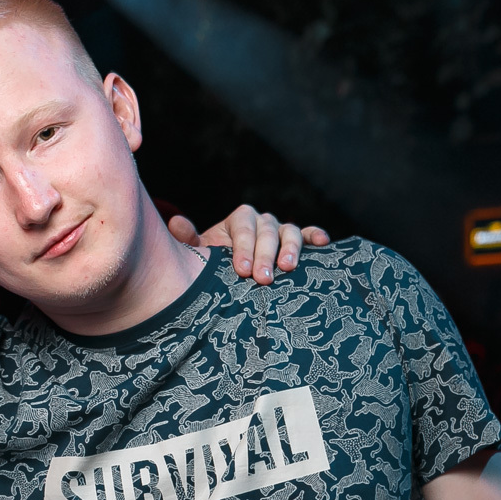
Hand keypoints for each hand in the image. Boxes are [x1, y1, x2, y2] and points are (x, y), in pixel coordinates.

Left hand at [167, 204, 330, 284]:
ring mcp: (280, 232)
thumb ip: (189, 241)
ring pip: (290, 231)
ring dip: (291, 248)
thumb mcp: (199, 255)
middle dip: (265, 254)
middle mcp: (261, 222)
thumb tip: (176, 223)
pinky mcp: (296, 243)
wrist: (229, 276)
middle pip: (268, 230)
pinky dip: (316, 236)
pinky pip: (308, 235)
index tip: (241, 271)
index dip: (243, 247)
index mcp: (238, 221)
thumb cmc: (213, 267)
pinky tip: (324, 242)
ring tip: (288, 267)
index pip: (243, 226)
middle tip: (263, 278)